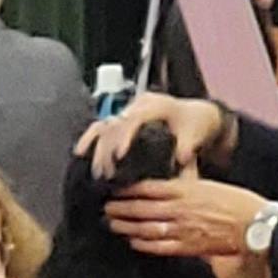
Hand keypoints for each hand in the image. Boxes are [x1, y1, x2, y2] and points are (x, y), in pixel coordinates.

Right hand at [78, 93, 224, 178]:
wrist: (196, 114)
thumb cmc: (195, 123)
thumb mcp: (195, 133)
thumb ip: (188, 146)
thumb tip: (182, 158)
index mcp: (156, 104)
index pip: (134, 118)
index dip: (124, 136)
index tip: (119, 155)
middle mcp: (139, 104)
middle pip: (114, 123)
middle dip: (107, 149)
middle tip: (106, 173)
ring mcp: (130, 110)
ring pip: (105, 125)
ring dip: (97, 148)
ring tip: (97, 171)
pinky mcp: (124, 118)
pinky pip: (102, 125)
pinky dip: (91, 138)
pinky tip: (81, 152)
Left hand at [106, 178, 265, 258]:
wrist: (254, 224)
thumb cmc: (236, 203)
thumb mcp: (209, 184)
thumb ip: (187, 184)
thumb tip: (170, 181)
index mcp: (185, 190)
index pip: (149, 187)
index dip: (128, 188)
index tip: (115, 187)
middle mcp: (179, 209)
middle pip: (141, 208)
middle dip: (120, 208)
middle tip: (106, 207)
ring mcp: (182, 229)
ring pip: (145, 228)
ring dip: (126, 226)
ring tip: (112, 223)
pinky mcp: (187, 247)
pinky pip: (159, 247)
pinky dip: (143, 244)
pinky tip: (133, 241)